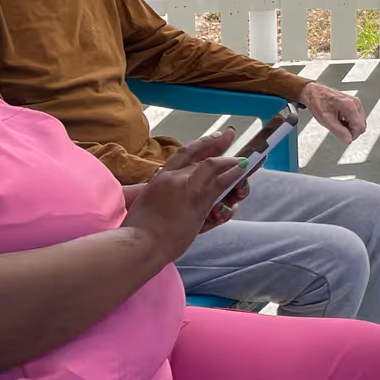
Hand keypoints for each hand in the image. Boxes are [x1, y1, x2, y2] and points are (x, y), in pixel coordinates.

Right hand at [123, 129, 248, 265]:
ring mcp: (187, 187)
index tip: (215, 136)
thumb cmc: (136, 231)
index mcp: (160, 178)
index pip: (183, 154)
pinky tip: (242, 170)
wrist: (138, 244)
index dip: (200, 144)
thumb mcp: (143, 204)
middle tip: (228, 135)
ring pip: (213, 166)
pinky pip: (220, 182)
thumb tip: (162, 190)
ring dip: (229, 162)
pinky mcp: (198, 201)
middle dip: (216, 146)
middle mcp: (173, 177)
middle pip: (200, 157)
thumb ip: (155, 194)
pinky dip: (233, 174)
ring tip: (242, 160)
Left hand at [299, 81, 366, 143]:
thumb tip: (348, 141)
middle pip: (362, 125)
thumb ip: (339, 132)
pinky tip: (341, 119)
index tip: (344, 137)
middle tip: (339, 130)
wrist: (315, 93)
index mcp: (350, 107)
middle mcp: (355, 103)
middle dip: (352, 131)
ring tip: (338, 123)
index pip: (360, 127)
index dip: (352, 135)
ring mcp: (356, 103)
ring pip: (360, 122)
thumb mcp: (327, 121)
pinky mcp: (354, 103)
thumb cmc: (318, 103)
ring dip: (351, 126)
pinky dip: (350, 121)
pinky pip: (357, 117)